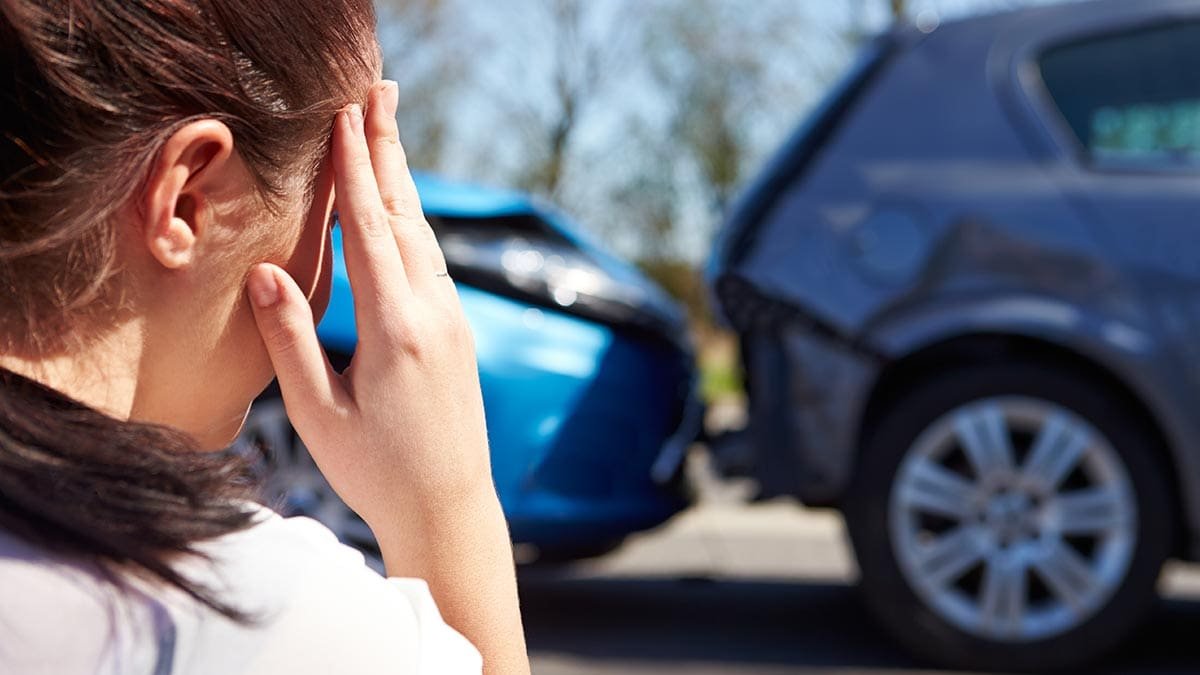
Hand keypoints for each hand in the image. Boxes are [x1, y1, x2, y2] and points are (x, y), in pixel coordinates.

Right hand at [245, 81, 491, 531]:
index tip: (344, 115)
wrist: (450, 508)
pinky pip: (433, 262)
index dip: (354, 168)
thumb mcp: (318, 413)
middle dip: (388, 149)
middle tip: (380, 90)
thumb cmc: (376, 471)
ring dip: (402, 180)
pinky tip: (401, 208)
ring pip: (424, 236)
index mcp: (395, 330)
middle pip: (406, 215)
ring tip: (387, 130)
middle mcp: (434, 314)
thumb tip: (265, 270)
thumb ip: (292, 338)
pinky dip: (412, 222)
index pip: (370, 230)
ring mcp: (453, 321)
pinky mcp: (458, 333)